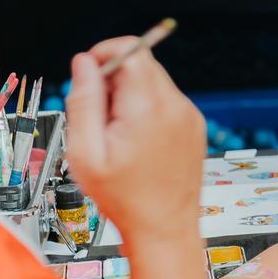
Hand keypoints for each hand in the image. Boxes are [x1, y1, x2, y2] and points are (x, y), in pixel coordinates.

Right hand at [66, 37, 205, 244]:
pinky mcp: (194, 126)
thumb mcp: (85, 151)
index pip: (132, 50)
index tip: (88, 73)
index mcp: (150, 108)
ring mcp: (189, 116)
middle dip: (113, 77)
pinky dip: (146, 108)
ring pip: (154, 81)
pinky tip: (136, 140)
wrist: (164, 228)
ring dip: (129, 94)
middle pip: (142, 62)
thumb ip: (83, 100)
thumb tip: (84, 64)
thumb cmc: (126, 199)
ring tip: (117, 133)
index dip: (104, 53)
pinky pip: (166, 101)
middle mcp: (176, 107)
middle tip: (98, 114)